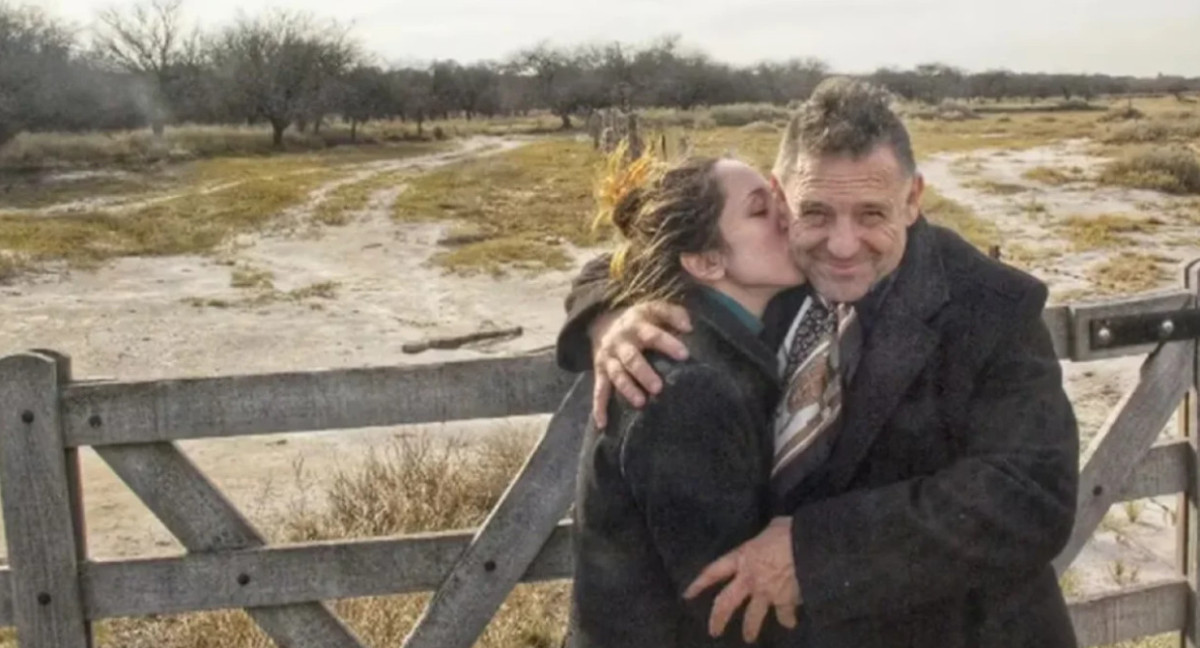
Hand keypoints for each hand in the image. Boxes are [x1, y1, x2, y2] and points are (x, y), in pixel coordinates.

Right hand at [589, 302, 691, 427]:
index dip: (667, 344)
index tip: (684, 355)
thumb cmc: (638, 320)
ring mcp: (608, 359)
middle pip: (631, 359)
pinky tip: (602, 424)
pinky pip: (598, 390)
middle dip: (644, 373)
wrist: (601, 320)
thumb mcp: (652, 309)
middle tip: (659, 388)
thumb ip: (672, 313)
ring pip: (616, 375)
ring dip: (627, 389)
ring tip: (641, 402)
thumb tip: (689, 327)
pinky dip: (599, 407)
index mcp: (636, 326)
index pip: (652, 335)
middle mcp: (620, 343)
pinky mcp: (600, 372)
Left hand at [684, 517, 799, 642]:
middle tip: (713, 631)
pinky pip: (784, 616)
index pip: (713, 572)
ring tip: (749, 638)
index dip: (699, 584)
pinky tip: (790, 622)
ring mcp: (766, 593)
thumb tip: (772, 535)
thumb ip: (765, 539)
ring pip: (752, 618)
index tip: (688, 595)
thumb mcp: (771, 528)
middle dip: (717, 619)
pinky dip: (788, 619)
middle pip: (726, 603)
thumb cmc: (788, 531)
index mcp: (742, 557)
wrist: (809, 545)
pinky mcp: (784, 602)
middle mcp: (749, 579)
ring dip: (750, 629)